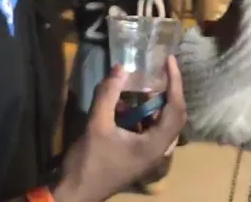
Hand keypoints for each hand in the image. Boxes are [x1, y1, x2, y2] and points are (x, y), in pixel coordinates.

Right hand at [52, 59, 186, 201]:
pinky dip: (141, 115)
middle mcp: (158, 151)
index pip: (176, 108)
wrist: (75, 193)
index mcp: (156, 145)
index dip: (175, 82)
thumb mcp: (96, 125)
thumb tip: (121, 68)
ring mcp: (149, 156)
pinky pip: (148, 131)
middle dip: (168, 92)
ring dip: (153, 104)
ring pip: (160, 123)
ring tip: (142, 85)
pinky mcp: (138, 157)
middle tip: (160, 72)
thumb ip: (108, 95)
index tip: (170, 61)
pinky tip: (124, 105)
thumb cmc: (89, 162)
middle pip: (173, 116)